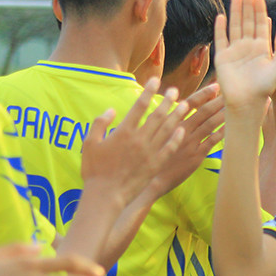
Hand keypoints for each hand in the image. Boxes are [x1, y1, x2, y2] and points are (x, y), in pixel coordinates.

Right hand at [80, 78, 186, 205]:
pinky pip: (169, 148)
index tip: (156, 81)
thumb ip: (99, 124)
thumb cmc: (94, 170)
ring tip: (185, 106)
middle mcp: (139, 139)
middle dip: (167, 101)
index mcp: (123, 131)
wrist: (106, 195)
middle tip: (175, 91)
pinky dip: (176, 138)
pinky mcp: (155, 165)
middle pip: (157, 115)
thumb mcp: (90, 143)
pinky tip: (182, 130)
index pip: (139, 106)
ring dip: (176, 116)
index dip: (149, 92)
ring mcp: (149, 152)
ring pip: (167, 130)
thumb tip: (111, 110)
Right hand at [147, 82, 225, 195]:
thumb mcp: (152, 132)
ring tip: (236, 106)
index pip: (191, 103)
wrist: (150, 178)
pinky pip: (212, 142)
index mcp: (171, 121)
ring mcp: (190, 143)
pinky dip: (222, 132)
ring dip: (223, 114)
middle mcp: (182, 130)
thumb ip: (164, 118)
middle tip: (232, 92)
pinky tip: (231, 126)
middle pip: (204, 112)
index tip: (216, 86)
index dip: (204, 94)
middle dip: (219, 101)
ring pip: (210, 124)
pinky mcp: (196, 156)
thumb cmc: (151, 154)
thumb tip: (177, 105)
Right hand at [214, 0, 275, 114]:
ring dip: (235, 12)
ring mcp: (234, 51)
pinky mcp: (222, 57)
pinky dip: (220, 28)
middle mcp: (247, 47)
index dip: (259, 11)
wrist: (247, 101)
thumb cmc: (265, 87)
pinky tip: (221, 16)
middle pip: (247, 22)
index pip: (260, 25)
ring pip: (235, 27)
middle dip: (248, 6)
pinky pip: (221, 39)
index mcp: (261, 48)